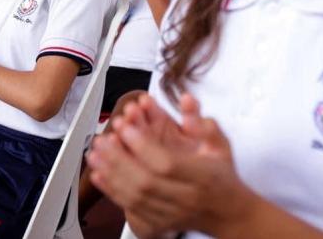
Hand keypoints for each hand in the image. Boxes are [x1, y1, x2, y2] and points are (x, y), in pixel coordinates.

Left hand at [88, 93, 255, 236]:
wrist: (227, 213)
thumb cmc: (221, 177)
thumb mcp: (220, 145)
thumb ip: (202, 123)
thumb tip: (187, 100)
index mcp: (202, 176)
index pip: (167, 163)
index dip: (142, 145)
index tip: (124, 128)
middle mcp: (186, 197)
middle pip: (146, 181)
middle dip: (119, 158)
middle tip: (102, 139)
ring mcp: (172, 213)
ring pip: (135, 196)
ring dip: (110, 173)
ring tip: (94, 154)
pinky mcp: (160, 223)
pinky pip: (131, 209)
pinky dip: (111, 191)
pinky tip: (99, 175)